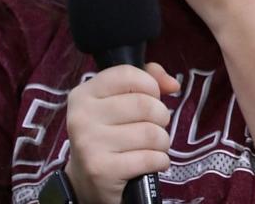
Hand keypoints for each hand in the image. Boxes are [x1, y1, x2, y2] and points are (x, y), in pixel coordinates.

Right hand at [64, 63, 178, 203]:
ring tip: (152, 146)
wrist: (87, 180)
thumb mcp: (120, 100)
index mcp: (84, 94)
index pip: (128, 74)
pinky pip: (150, 158)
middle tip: (154, 126)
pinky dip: (160, 161)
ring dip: (162, 142)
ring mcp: (89, 144)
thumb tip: (173, 85)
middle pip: (145, 105)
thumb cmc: (110, 133)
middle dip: (161, 117)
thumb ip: (148, 79)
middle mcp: (82, 117)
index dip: (150, 85)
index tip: (152, 97)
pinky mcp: (102, 170)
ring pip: (151, 133)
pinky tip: (150, 162)